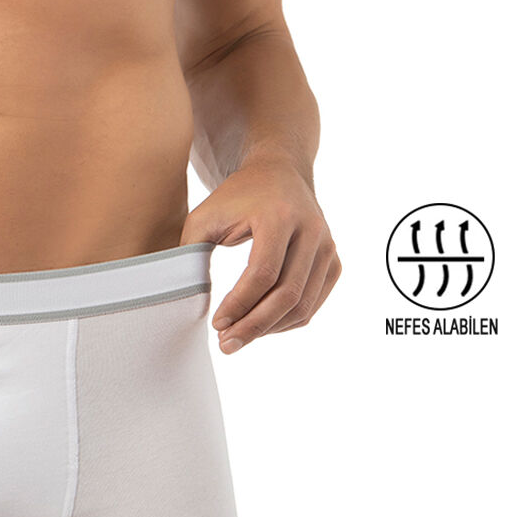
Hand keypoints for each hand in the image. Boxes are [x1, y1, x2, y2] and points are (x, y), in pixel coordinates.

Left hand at [180, 156, 340, 354]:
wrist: (279, 172)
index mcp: (279, 216)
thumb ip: (191, 252)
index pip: (263, 273)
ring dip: (270, 329)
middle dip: (254, 326)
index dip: (240, 304)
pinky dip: (289, 321)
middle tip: (226, 344)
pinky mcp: (333, 260)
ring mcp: (327, 247)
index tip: (217, 323)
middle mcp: (311, 231)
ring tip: (240, 339)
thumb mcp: (205, 215)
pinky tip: (262, 326)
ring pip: (304, 305)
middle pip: (287, 294)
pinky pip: (314, 302)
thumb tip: (183, 297)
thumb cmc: (237, 196)